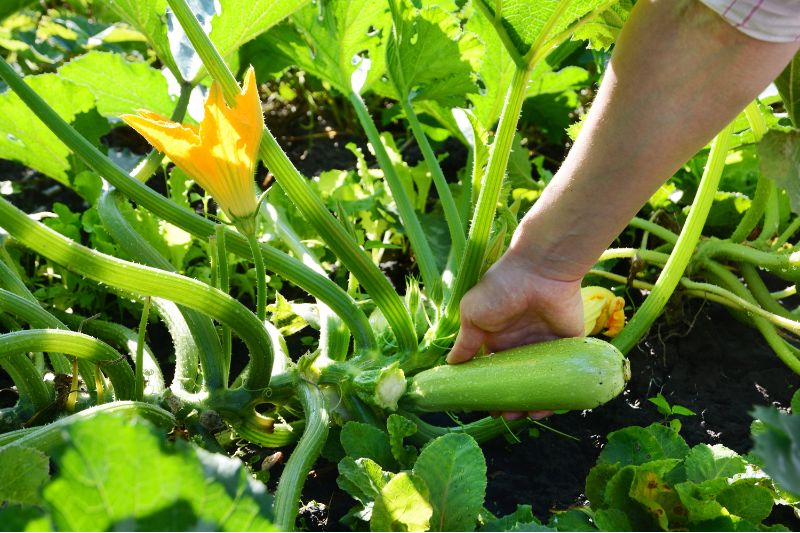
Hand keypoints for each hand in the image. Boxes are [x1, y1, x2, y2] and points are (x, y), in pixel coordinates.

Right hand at [446, 250, 583, 419]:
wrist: (539, 270)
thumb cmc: (501, 289)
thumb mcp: (473, 314)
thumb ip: (465, 342)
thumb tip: (451, 365)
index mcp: (498, 338)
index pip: (493, 370)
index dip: (489, 389)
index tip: (485, 407)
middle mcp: (522, 344)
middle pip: (518, 380)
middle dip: (512, 401)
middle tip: (507, 417)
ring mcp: (546, 346)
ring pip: (541, 382)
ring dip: (533, 401)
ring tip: (525, 417)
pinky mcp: (569, 345)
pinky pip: (565, 374)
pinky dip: (558, 393)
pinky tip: (548, 408)